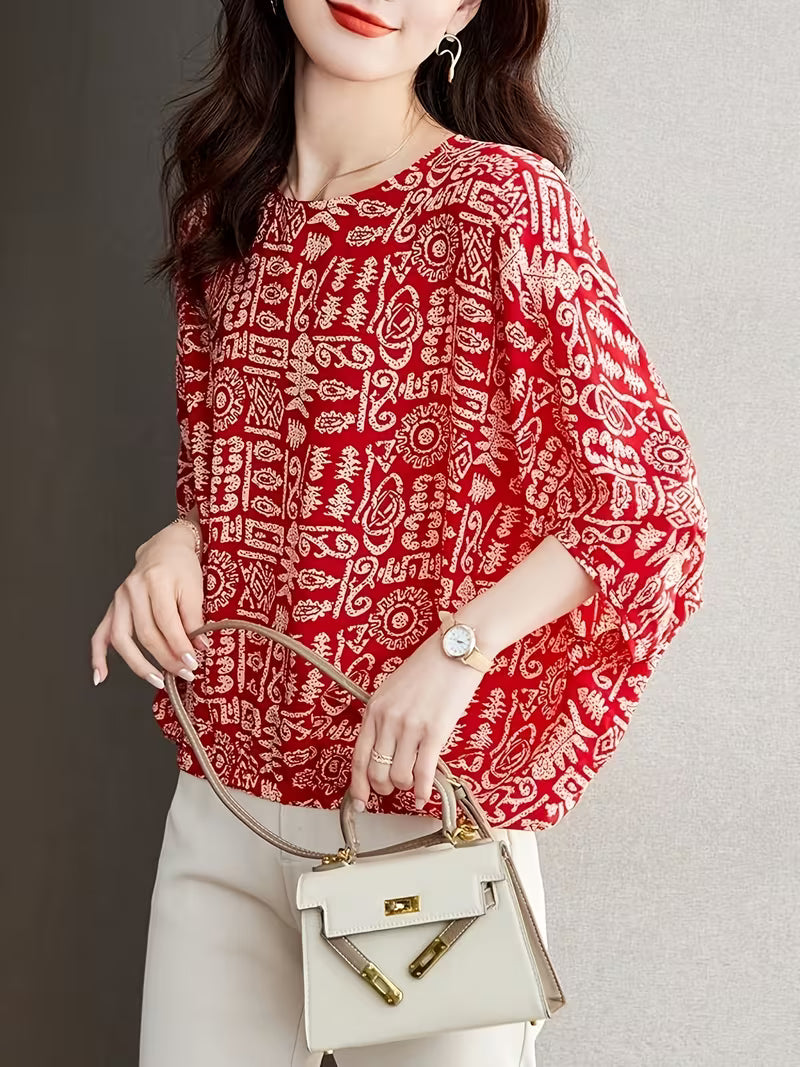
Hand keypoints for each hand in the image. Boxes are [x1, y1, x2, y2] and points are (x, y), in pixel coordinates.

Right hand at [89, 520, 210, 689]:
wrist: (165, 547)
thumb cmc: (182, 566)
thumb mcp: (196, 588)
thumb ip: (195, 619)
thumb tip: (198, 648)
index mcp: (156, 581)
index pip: (167, 622)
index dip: (179, 646)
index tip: (192, 663)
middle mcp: (133, 590)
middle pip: (145, 633)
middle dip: (166, 658)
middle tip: (184, 673)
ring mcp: (119, 599)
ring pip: (122, 638)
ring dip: (139, 664)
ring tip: (157, 680)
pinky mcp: (113, 607)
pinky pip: (100, 634)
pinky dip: (98, 656)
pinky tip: (101, 676)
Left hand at [348, 632, 483, 811]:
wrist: (455, 650)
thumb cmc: (429, 667)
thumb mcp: (393, 689)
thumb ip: (385, 717)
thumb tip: (384, 748)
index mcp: (375, 708)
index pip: (358, 756)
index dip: (357, 784)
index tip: (360, 800)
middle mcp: (388, 719)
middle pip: (376, 771)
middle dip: (383, 788)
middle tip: (392, 789)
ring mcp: (411, 727)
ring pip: (399, 776)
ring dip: (405, 787)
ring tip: (413, 783)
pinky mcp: (435, 732)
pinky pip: (423, 773)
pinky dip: (423, 790)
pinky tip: (425, 795)